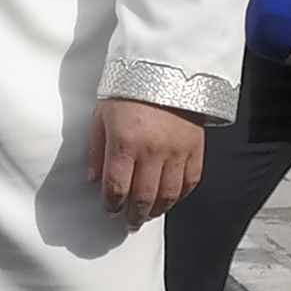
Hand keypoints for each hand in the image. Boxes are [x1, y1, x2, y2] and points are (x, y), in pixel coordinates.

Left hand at [91, 97, 206, 219]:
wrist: (166, 68)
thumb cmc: (129, 90)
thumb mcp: (102, 115)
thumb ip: (97, 149)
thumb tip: (94, 179)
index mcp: (124, 144)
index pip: (116, 188)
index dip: (111, 205)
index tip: (110, 209)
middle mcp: (152, 152)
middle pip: (143, 198)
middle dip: (134, 215)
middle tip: (129, 222)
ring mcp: (177, 152)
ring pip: (168, 195)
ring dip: (156, 210)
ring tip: (149, 214)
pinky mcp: (196, 148)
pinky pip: (190, 182)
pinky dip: (180, 195)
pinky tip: (170, 198)